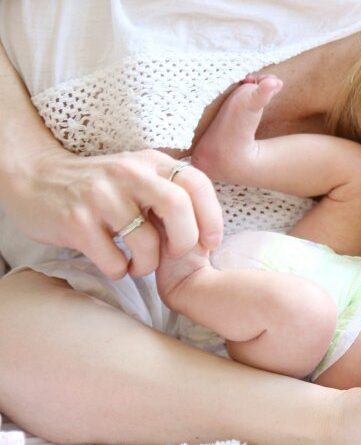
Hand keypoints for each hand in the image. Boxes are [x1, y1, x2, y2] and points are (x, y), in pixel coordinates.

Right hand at [2, 148, 221, 278]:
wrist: (35, 180)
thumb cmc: (100, 187)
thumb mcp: (139, 176)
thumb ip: (171, 192)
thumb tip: (209, 229)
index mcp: (150, 162)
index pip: (197, 183)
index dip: (212, 217)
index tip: (210, 242)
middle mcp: (128, 173)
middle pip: (177, 208)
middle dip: (185, 241)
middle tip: (176, 255)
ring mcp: (100, 196)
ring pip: (146, 242)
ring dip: (148, 265)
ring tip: (140, 265)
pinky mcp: (76, 221)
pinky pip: (113, 260)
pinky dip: (120, 271)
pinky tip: (115, 265)